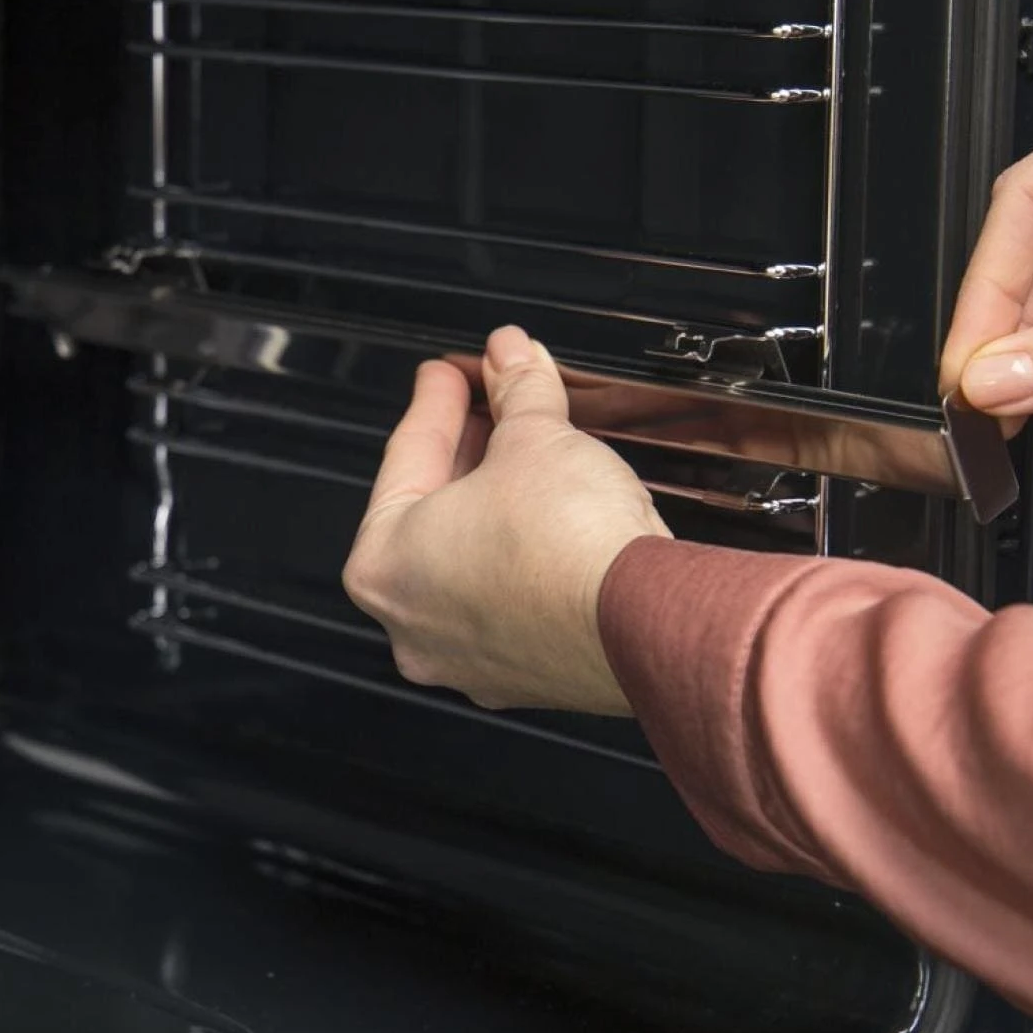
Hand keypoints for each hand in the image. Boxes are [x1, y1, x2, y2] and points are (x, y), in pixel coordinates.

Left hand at [342, 326, 670, 713]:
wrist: (647, 619)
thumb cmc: (569, 546)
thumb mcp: (536, 437)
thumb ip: (516, 390)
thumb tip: (512, 358)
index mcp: (384, 565)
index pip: (406, 457)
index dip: (436, 402)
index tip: (447, 375)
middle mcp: (415, 624)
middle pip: (436, 513)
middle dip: (470, 449)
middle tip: (492, 402)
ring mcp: (471, 659)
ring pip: (476, 561)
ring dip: (500, 504)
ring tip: (534, 454)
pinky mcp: (530, 674)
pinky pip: (516, 599)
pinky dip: (529, 557)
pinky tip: (560, 520)